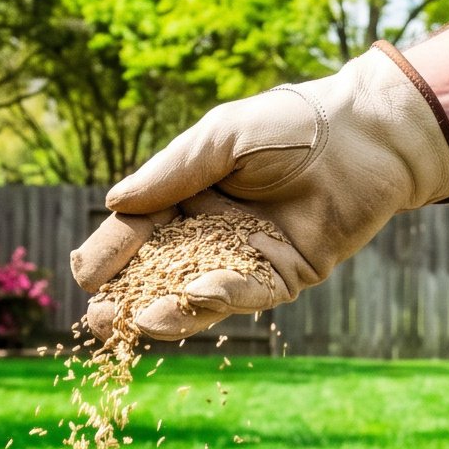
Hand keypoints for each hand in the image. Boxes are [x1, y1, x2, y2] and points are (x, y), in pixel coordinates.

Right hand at [70, 42, 448, 341]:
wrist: (364, 134)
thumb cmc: (290, 124)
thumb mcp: (221, 139)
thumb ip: (172, 173)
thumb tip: (113, 204)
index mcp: (190, 194)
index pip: (141, 228)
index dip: (113, 251)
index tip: (84, 274)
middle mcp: (215, 230)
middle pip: (162, 270)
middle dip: (129, 296)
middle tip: (96, 321)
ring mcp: (250, 256)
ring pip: (201, 292)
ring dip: (169, 310)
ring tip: (137, 323)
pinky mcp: (288, 275)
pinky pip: (251, 293)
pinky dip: (224, 296)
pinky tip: (195, 297)